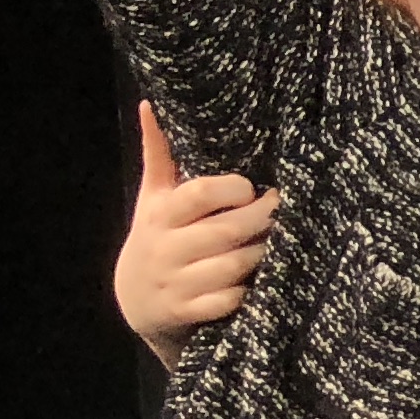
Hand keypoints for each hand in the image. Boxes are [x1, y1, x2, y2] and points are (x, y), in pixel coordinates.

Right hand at [114, 102, 274, 361]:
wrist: (138, 303)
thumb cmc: (160, 239)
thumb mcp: (154, 200)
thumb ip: (159, 156)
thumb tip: (149, 105)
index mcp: (160, 215)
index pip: (200, 194)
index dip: (233, 189)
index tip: (252, 189)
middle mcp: (164, 249)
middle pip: (226, 231)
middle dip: (260, 221)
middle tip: (281, 212)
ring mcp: (174, 284)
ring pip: (233, 266)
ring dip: (261, 255)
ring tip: (277, 244)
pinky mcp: (186, 313)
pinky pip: (228, 301)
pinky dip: (247, 291)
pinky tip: (260, 281)